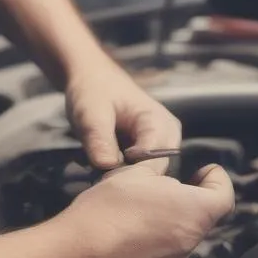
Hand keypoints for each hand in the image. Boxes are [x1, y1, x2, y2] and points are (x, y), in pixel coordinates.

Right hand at [56, 161, 235, 257]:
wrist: (77, 253)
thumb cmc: (110, 206)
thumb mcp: (135, 173)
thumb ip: (160, 171)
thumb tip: (167, 175)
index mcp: (194, 212)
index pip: (225, 196)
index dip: (217, 180)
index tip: (201, 171)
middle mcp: (190, 243)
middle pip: (201, 217)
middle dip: (187, 200)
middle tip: (162, 188)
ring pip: (181, 238)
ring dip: (169, 223)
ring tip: (139, 212)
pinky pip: (163, 257)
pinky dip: (154, 244)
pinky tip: (128, 236)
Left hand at [65, 59, 181, 170]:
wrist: (92, 80)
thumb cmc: (94, 91)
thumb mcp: (90, 112)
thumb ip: (99, 138)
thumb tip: (107, 166)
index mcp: (159, 123)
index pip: (154, 162)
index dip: (128, 174)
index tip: (102, 177)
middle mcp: (167, 137)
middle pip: (153, 173)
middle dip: (125, 177)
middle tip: (96, 175)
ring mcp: (160, 147)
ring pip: (145, 177)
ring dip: (121, 177)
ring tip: (97, 168)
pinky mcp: (149, 155)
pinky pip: (139, 174)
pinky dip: (120, 173)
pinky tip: (102, 166)